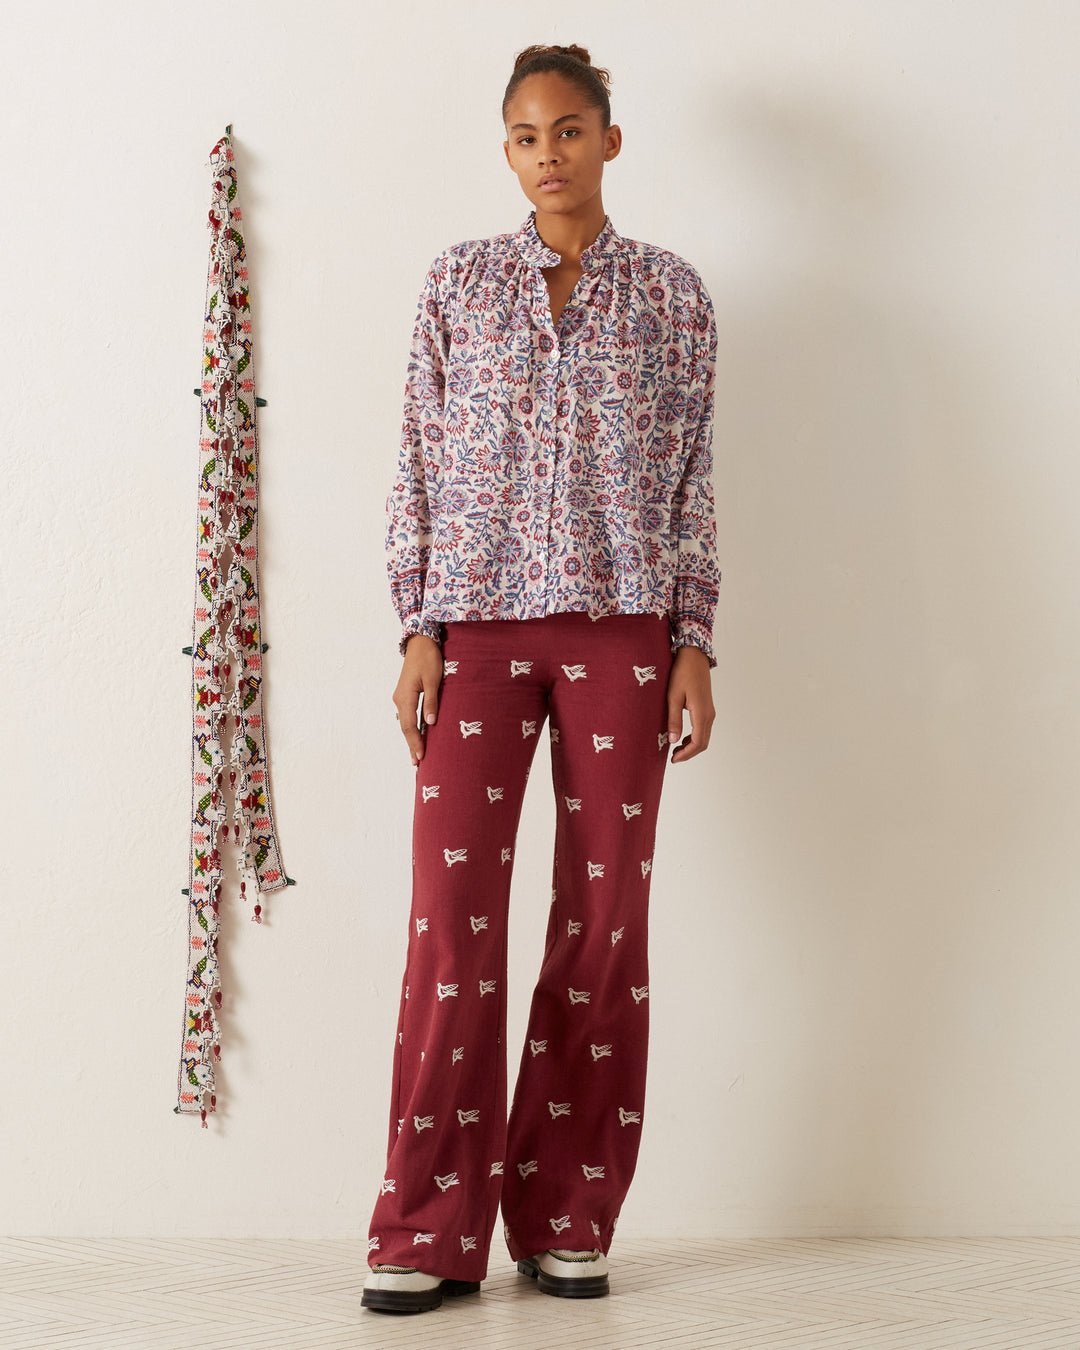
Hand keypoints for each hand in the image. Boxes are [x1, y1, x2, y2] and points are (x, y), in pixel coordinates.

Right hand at [392, 634, 443, 765]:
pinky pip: (407, 715)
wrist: (420, 641)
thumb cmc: (428, 658)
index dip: (415, 742)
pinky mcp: (405, 694)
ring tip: (416, 754)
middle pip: (405, 727)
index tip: (421, 757)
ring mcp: (400, 697)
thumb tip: (430, 723)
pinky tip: (417, 735)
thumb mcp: (433, 680)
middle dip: (411, 745)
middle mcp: (399, 699)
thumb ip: (431, 702)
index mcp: (405, 697)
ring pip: (405, 722)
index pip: (410, 726)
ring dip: (411, 738)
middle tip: (417, 763)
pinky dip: (412, 728)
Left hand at [666, 645, 714, 763]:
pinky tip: (682, 736)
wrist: (694, 656)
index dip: (685, 754)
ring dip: (692, 746)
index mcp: (701, 714)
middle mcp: (709, 715)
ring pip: (704, 736)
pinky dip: (694, 737)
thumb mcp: (673, 697)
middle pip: (703, 743)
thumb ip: (674, 720)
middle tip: (673, 757)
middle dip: (689, 753)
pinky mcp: (707, 707)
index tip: (673, 759)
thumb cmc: (682, 673)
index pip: (697, 743)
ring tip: (675, 749)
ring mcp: (710, 711)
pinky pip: (703, 728)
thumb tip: (673, 741)